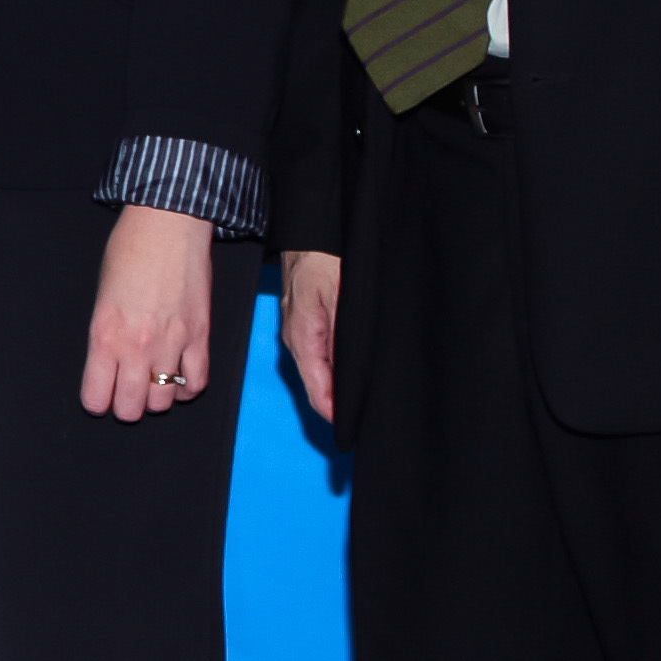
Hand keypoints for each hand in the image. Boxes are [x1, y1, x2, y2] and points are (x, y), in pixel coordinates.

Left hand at [81, 205, 215, 425]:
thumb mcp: (101, 296)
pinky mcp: (200, 336)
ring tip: (152, 385)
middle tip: (126, 395)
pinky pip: (197, 382)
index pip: (97, 397)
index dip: (97, 401)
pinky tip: (179, 380)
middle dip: (126, 406)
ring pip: (164, 400)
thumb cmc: (128, 252)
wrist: (167, 226)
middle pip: (132, 408)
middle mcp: (137, 347)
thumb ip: (105, 334)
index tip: (100, 396)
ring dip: (156, 398)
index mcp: (105, 336)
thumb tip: (110, 363)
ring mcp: (172, 344)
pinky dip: (187, 389)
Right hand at [281, 248, 342, 428]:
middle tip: (364, 420)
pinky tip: (348, 371)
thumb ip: (344, 338)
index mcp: (303, 336)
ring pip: (317, 371)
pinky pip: (317, 355)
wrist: (313, 231)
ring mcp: (297, 331)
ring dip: (336, 387)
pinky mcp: (304, 323)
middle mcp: (296, 339)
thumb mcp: (343, 298)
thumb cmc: (326, 257)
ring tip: (360, 402)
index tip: (351, 430)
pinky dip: (332, 369)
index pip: (318, 388)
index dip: (334, 413)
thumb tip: (348, 377)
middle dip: (337, 405)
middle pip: (316, 385)